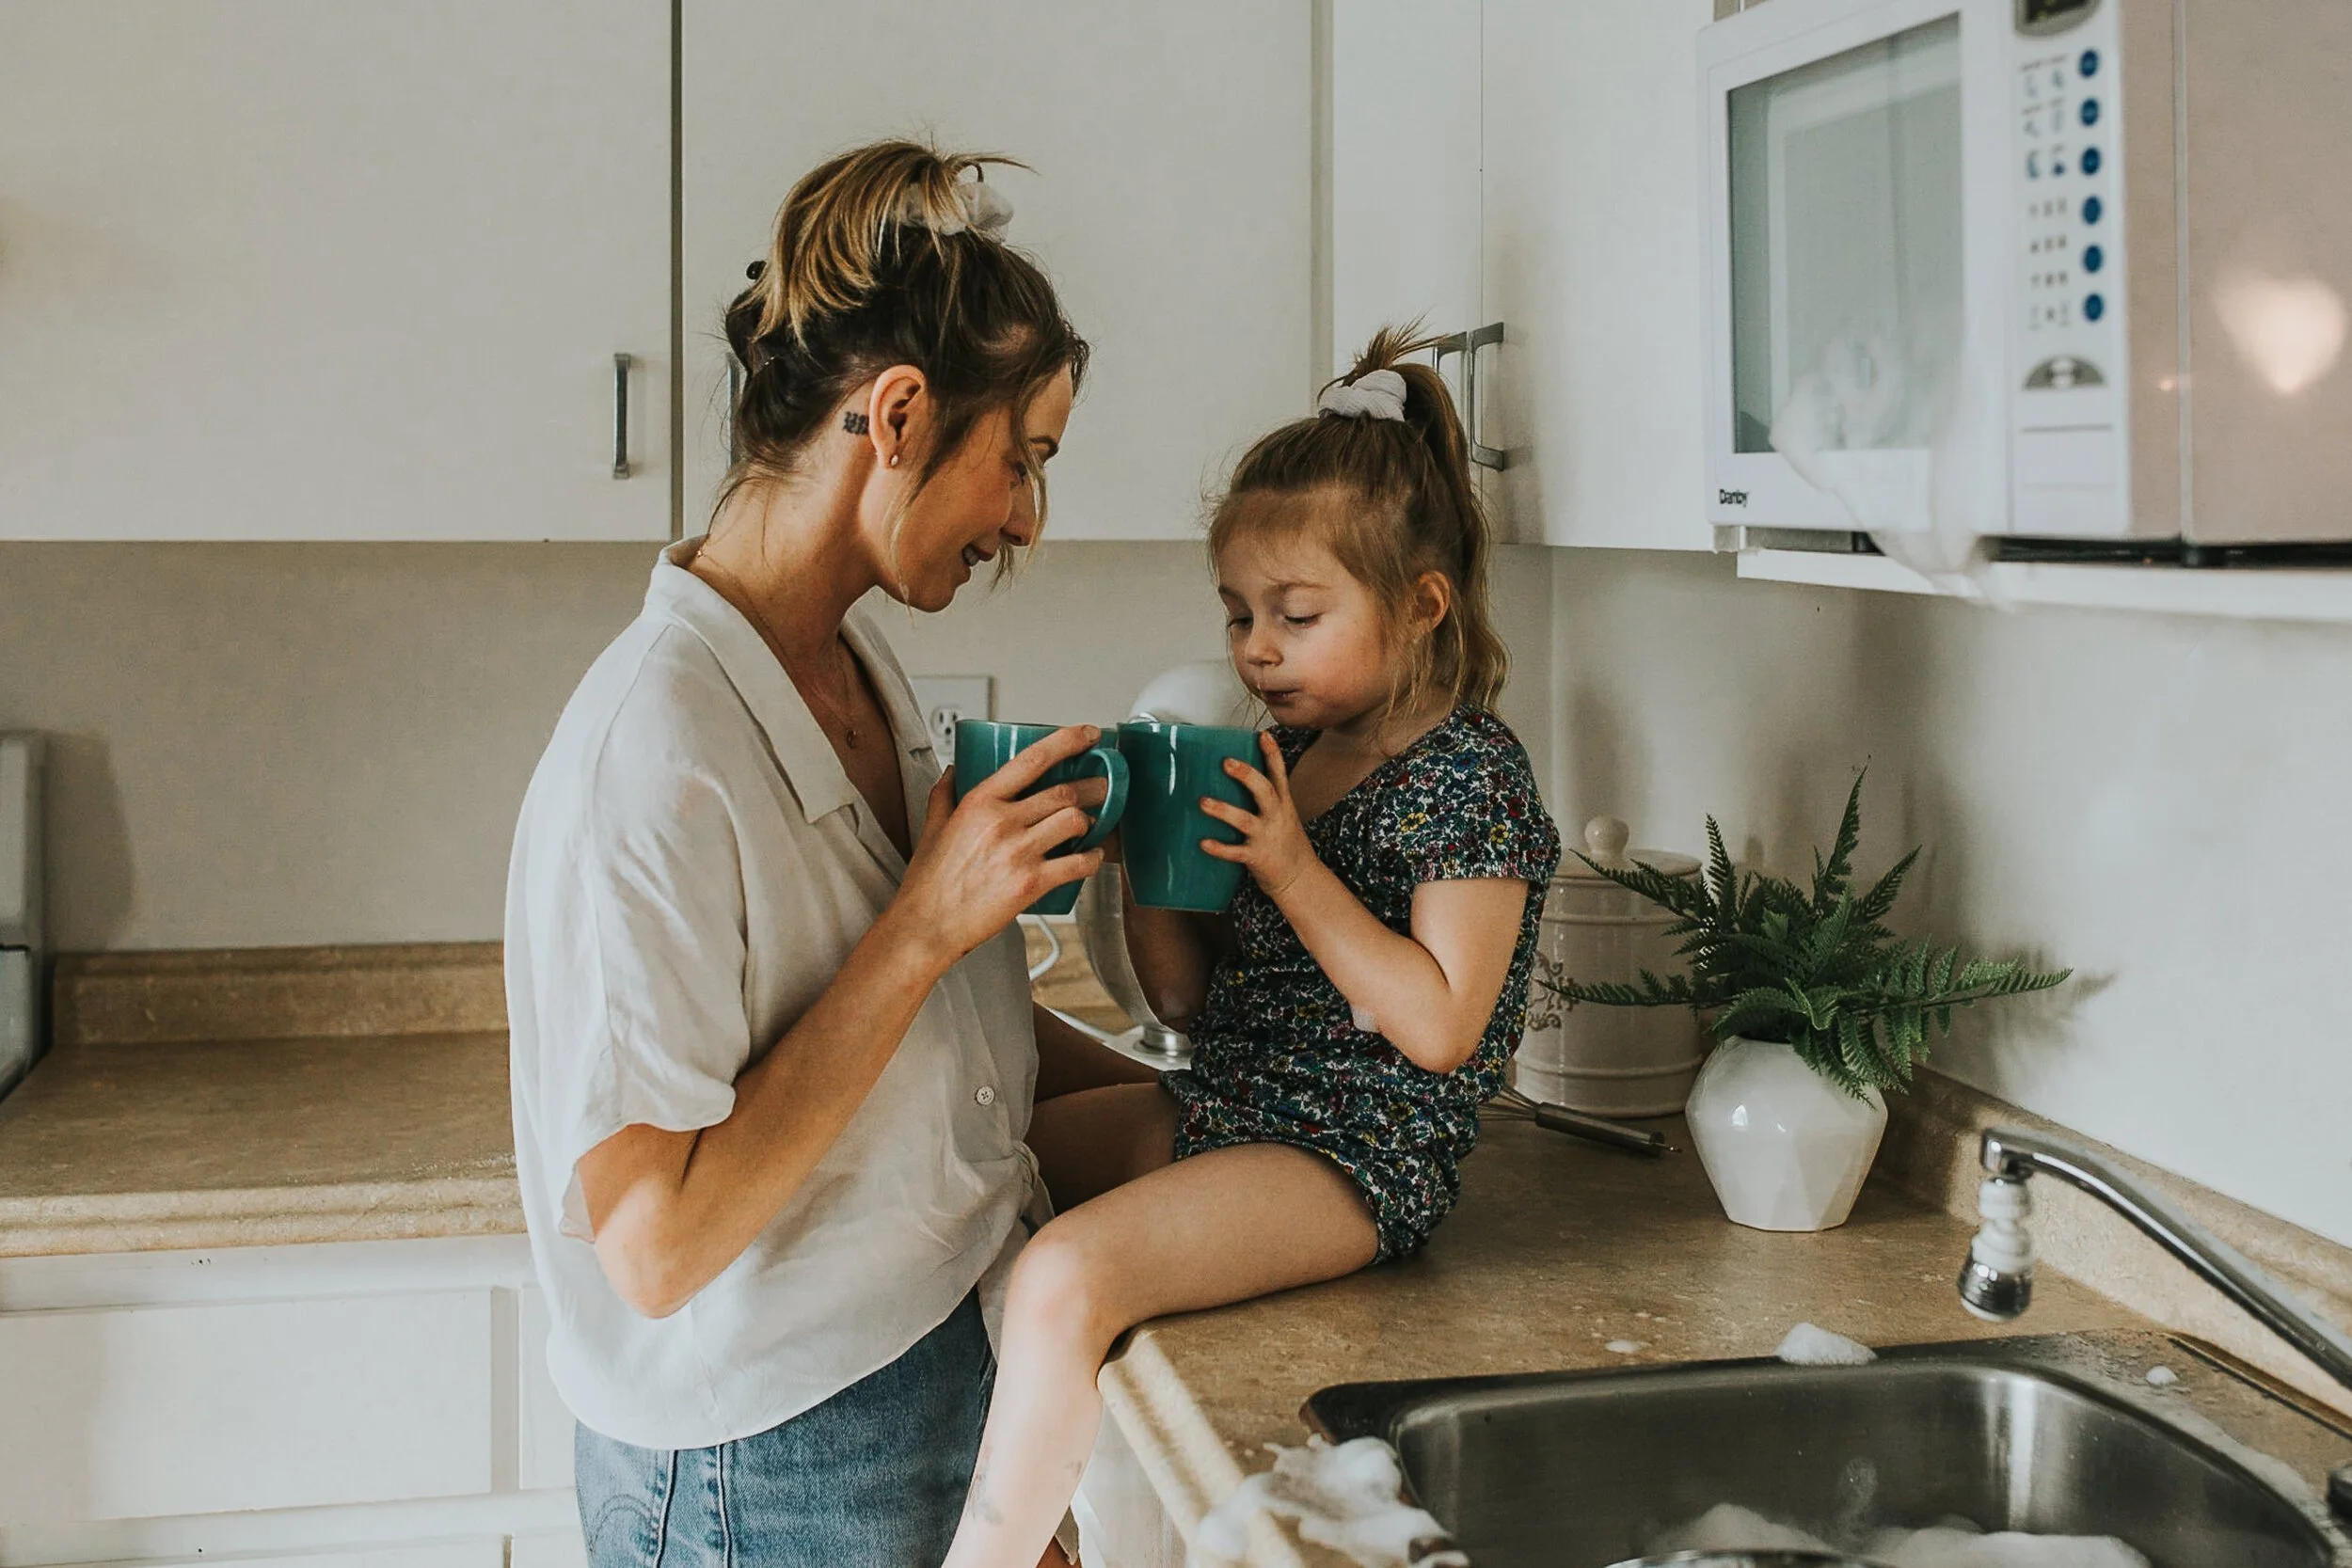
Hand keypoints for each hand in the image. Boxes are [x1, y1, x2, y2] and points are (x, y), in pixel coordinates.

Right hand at [893, 725, 1106, 965]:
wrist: (927, 925)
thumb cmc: (929, 881)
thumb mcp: (932, 827)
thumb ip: (944, 794)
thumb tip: (953, 770)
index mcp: (979, 802)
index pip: (1031, 760)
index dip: (1067, 741)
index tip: (1088, 734)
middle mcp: (1001, 822)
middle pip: (1064, 792)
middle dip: (1093, 786)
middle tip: (1104, 786)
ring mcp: (1018, 852)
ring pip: (1075, 822)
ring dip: (1093, 821)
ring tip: (1096, 823)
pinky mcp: (1031, 884)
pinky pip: (1077, 864)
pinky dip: (1093, 858)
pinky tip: (1094, 856)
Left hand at [1198, 731, 1316, 900]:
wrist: (1300, 879)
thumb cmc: (1286, 843)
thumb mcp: (1283, 815)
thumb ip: (1266, 797)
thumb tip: (1238, 775)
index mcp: (1283, 804)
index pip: (1279, 774)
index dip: (1273, 754)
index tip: (1264, 735)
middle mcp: (1276, 817)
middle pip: (1265, 791)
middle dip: (1247, 775)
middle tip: (1226, 762)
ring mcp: (1266, 837)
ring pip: (1245, 820)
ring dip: (1224, 810)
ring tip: (1204, 801)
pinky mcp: (1257, 857)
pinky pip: (1236, 852)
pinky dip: (1220, 847)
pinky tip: (1204, 842)